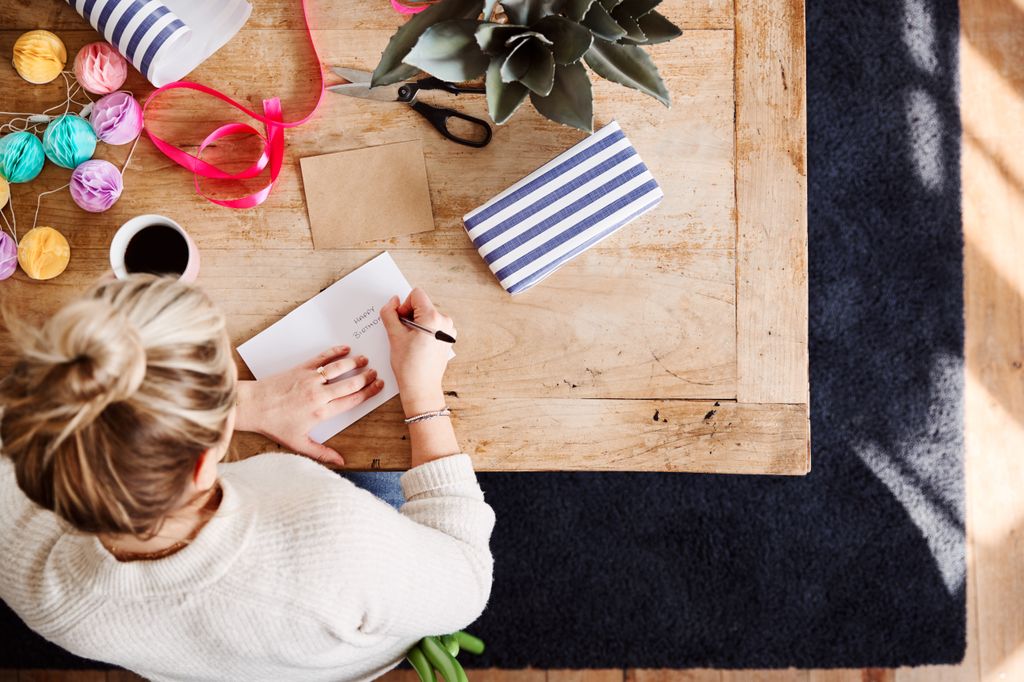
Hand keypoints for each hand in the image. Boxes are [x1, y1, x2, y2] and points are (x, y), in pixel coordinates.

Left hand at [234, 346, 384, 465]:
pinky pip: (322, 358)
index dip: (368, 392)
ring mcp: (310, 379)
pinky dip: (335, 352)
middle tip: (375, 373)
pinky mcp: (301, 368)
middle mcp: (319, 394)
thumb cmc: (274, 425)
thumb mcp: (298, 443)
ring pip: (339, 368)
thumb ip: (321, 453)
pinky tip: (344, 349)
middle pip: (350, 384)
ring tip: (364, 360)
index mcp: (321, 412)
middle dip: (366, 377)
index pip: (352, 400)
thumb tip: (341, 462)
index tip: (377, 386)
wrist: (252, 406)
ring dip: (354, 363)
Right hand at [380, 288, 455, 416]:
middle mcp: (445, 322)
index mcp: (433, 318)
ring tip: (411, 343)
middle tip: (404, 335)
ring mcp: (449, 331)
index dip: (404, 306)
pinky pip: (433, 326)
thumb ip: (390, 313)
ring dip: (417, 324)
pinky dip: (424, 332)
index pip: (416, 294)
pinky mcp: (448, 339)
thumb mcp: (394, 336)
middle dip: (410, 316)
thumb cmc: (409, 365)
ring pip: (427, 316)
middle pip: (422, 305)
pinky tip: (419, 346)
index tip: (401, 322)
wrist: (421, 388)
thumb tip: (393, 301)